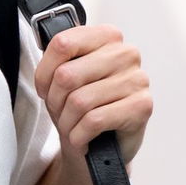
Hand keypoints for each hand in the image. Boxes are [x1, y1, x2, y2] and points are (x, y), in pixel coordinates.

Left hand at [33, 25, 151, 165]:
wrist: (103, 147)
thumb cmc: (84, 107)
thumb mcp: (64, 79)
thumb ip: (57, 62)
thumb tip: (44, 65)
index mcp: (107, 37)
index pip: (62, 43)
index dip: (44, 73)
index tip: (44, 88)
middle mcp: (125, 53)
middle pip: (67, 75)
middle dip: (55, 101)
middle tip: (60, 113)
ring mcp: (137, 79)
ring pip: (79, 101)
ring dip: (67, 122)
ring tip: (71, 128)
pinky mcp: (142, 106)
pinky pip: (94, 120)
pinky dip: (79, 135)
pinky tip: (82, 138)